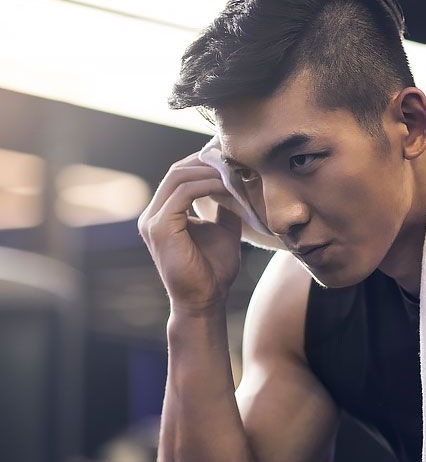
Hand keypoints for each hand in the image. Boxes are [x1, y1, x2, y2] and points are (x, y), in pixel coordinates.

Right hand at [137, 152, 243, 313]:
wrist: (206, 301)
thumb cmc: (214, 271)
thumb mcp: (223, 230)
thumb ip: (225, 207)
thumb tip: (237, 183)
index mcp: (163, 214)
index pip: (179, 176)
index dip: (204, 164)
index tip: (232, 160)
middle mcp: (153, 215)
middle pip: (177, 171)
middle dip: (206, 162)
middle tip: (235, 160)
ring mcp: (152, 220)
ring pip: (178, 177)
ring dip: (209, 171)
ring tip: (234, 172)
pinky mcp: (160, 227)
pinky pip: (183, 193)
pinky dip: (207, 185)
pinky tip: (227, 186)